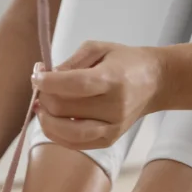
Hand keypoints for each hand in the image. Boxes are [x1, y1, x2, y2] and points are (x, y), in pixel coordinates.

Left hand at [31, 41, 161, 149]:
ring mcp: (112, 128)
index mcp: (113, 79)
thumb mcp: (98, 48)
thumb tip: (45, 78)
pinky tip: (51, 120)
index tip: (36, 74)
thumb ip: (71, 62)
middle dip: (44, 97)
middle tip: (41, 85)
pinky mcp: (109, 140)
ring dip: (45, 119)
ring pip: (66, 132)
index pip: (74, 85)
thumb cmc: (124, 62)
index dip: (47, 82)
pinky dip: (55, 134)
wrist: (155, 83)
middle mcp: (114, 107)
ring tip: (41, 106)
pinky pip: (74, 144)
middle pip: (64, 109)